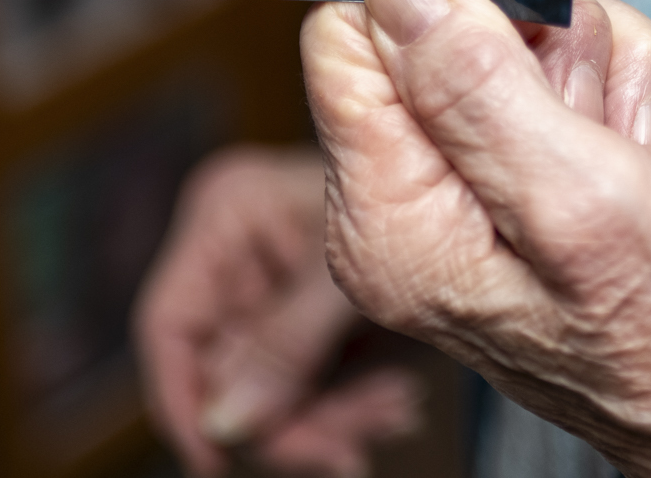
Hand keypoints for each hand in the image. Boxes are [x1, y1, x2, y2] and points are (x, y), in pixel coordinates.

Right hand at [134, 145, 421, 477]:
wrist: (482, 198)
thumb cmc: (419, 199)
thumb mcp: (346, 278)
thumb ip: (286, 347)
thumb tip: (225, 424)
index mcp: (227, 214)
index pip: (169, 324)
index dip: (182, 399)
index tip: (214, 458)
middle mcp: (240, 251)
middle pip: (223, 370)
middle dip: (288, 417)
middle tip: (346, 448)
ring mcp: (273, 287)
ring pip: (268, 391)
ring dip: (330, 418)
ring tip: (394, 411)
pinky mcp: (308, 319)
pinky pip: (307, 385)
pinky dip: (349, 405)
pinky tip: (395, 401)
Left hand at [304, 0, 650, 477]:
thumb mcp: (576, 199)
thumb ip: (472, 86)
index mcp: (391, 215)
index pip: (353, 35)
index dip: (449, 17)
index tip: (528, 63)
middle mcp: (427, 194)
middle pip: (465, 16)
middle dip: (566, 54)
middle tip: (609, 139)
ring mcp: (496, 177)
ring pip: (551, 30)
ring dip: (631, 84)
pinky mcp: (559, 161)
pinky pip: (608, 66)